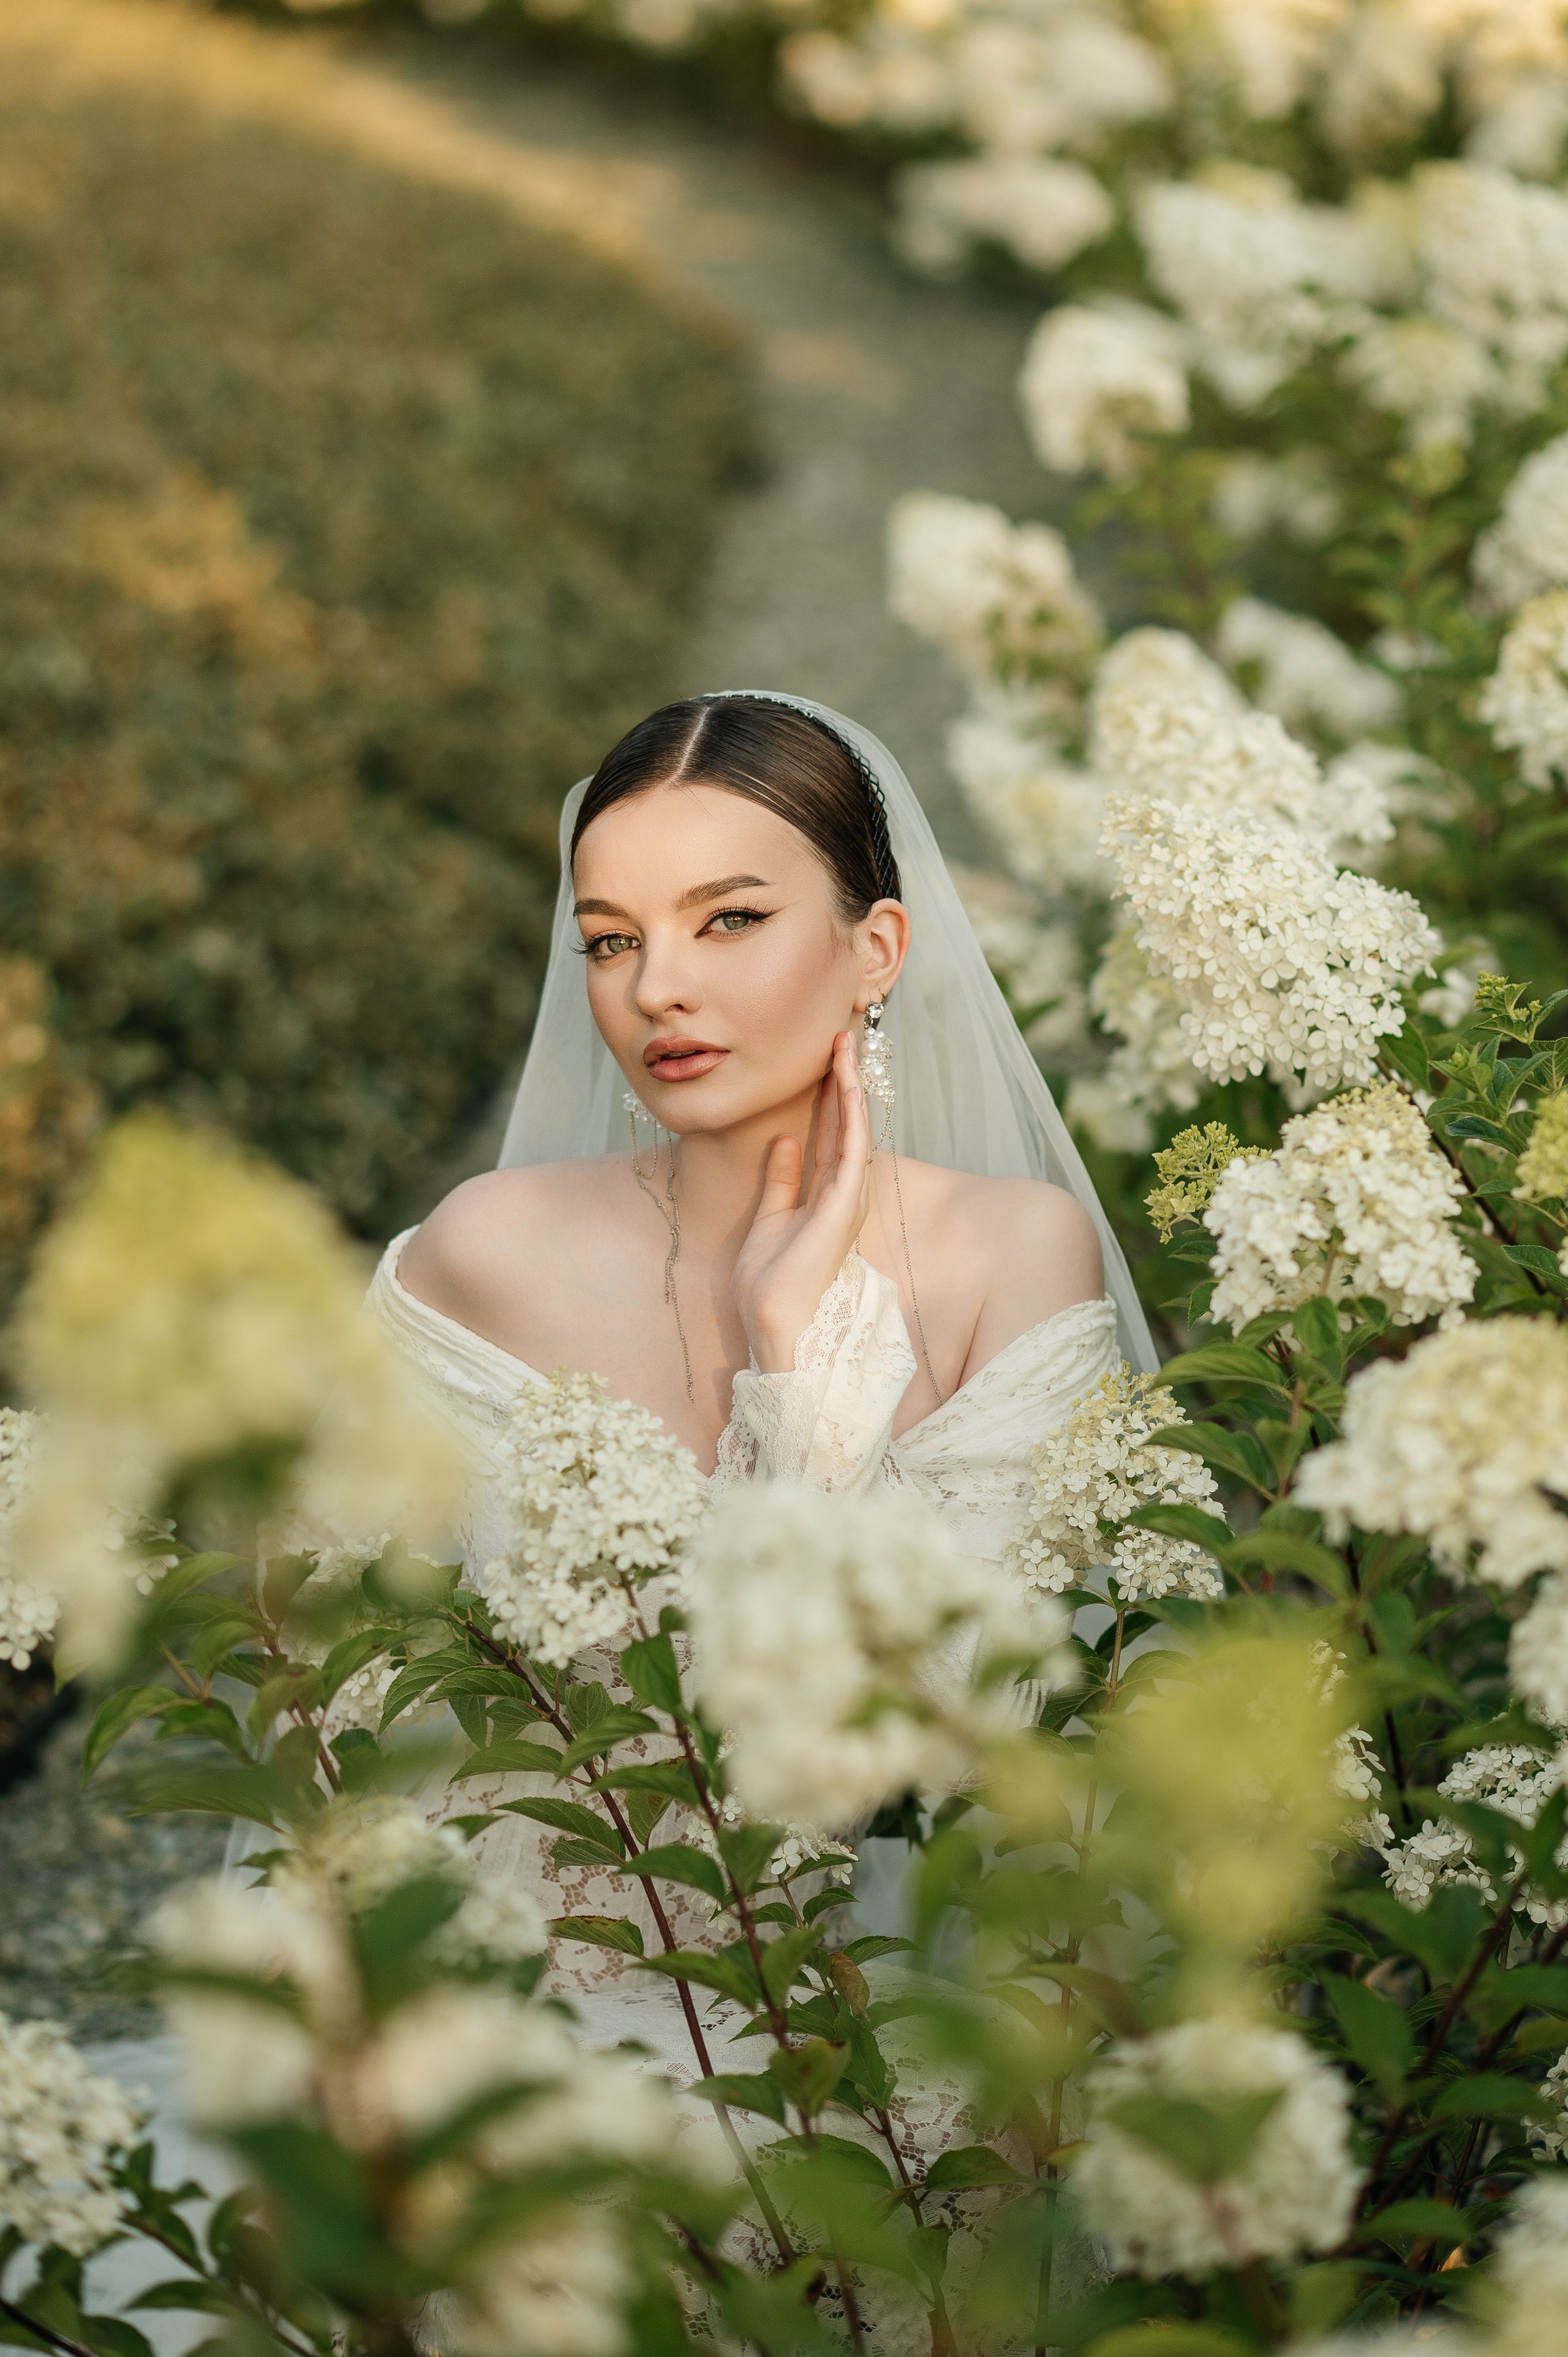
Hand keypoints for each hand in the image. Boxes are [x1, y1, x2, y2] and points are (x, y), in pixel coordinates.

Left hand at [734, 1030, 871, 1372]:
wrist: (770, 1318)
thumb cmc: (768, 1281)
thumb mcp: (769, 1218)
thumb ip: (781, 1179)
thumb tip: (785, 1139)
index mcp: (825, 1196)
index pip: (829, 1134)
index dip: (827, 1096)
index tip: (822, 1059)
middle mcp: (842, 1192)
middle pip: (844, 1124)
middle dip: (842, 1079)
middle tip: (839, 1036)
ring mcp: (847, 1197)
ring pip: (852, 1128)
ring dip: (849, 1085)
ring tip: (844, 1043)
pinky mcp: (844, 1204)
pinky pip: (853, 1148)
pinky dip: (851, 1114)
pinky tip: (847, 1083)